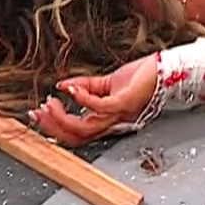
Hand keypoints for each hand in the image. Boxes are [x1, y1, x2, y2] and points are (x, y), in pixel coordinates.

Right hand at [29, 54, 158, 145]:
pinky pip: (100, 107)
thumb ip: (86, 86)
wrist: (167, 67)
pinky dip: (82, 100)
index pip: (76, 134)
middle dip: (52, 127)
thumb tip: (62, 86)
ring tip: (50, 103)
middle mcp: (112, 123)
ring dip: (62, 117)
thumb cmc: (142, 76)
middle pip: (76, 137)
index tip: (37, 115)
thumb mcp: (107, 82)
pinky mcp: (126, 103)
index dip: (54, 129)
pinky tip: (70, 89)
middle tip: (39, 112)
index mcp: (106, 121)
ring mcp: (119, 115)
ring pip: (84, 128)